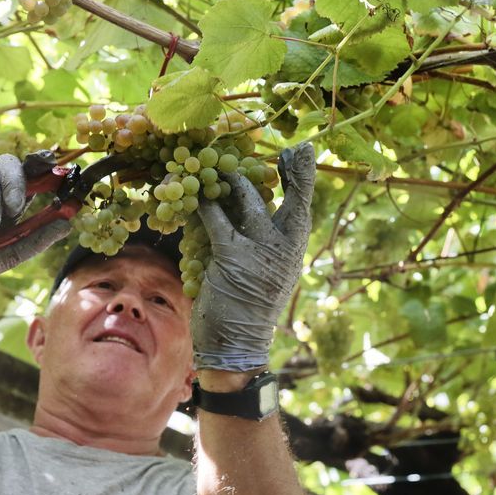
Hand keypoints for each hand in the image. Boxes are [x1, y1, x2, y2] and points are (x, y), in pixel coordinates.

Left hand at [192, 143, 314, 371]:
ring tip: (219, 169)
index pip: (303, 206)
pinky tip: (192, 195)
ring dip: (230, 181)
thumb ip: (266, 245)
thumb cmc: (247, 311)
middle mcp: (284, 248)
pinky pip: (215, 219)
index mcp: (293, 251)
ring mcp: (259, 251)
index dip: (302, 176)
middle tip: (273, 148)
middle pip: (288, 198)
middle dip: (282, 170)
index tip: (303, 151)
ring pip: (246, 200)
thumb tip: (247, 211)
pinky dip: (202, 204)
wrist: (236, 346)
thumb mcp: (267, 276)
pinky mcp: (232, 256)